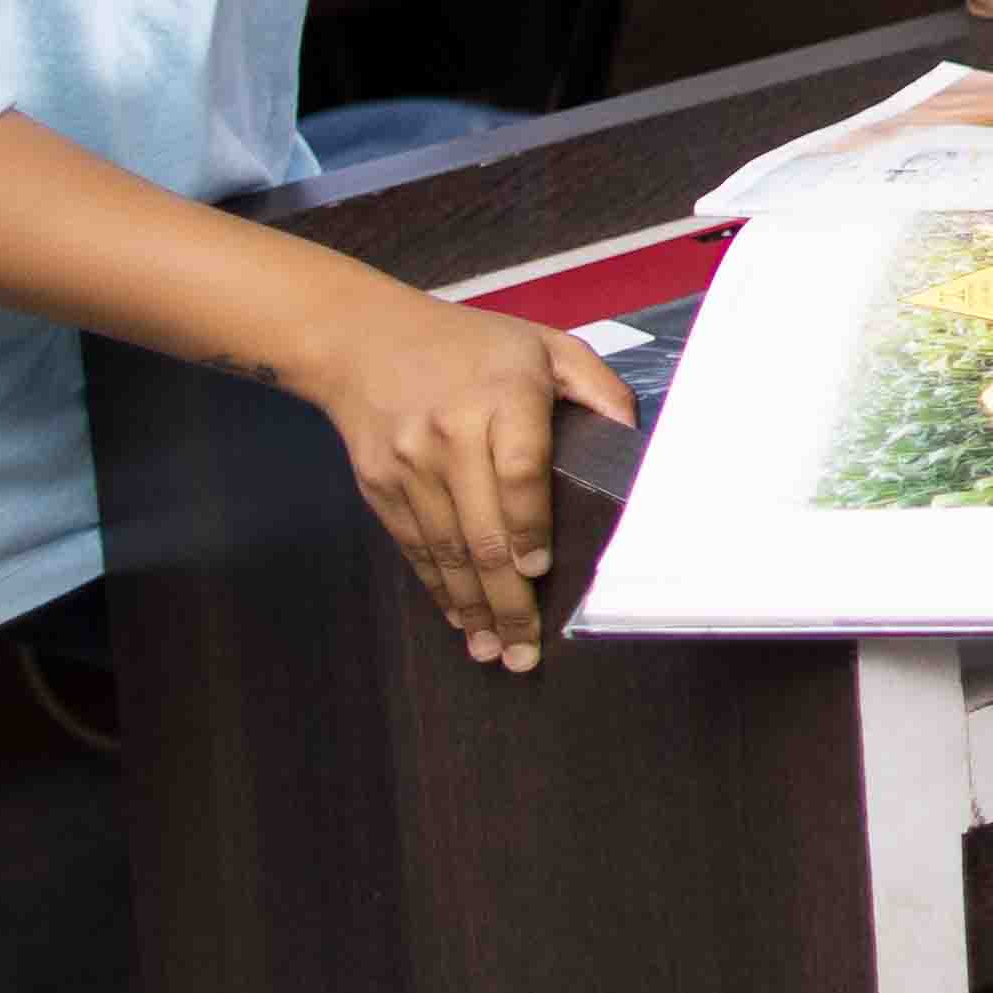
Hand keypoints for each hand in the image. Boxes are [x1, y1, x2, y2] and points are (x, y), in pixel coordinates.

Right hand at [281, 280, 634, 670]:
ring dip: (472, 608)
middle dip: (506, 599)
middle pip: (482, 529)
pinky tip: (461, 619)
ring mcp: (409, 464)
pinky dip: (439, 588)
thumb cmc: (470, 345)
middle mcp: (451, 435)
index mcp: (501, 397)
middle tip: (527, 651)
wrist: (362, 340)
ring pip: (446, 550)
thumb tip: (630, 437)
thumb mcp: (544, 344)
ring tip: (497, 652)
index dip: (530, 527)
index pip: (519, 472)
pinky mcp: (380, 486)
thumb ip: (597, 386)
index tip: (540, 572)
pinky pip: (415, 547)